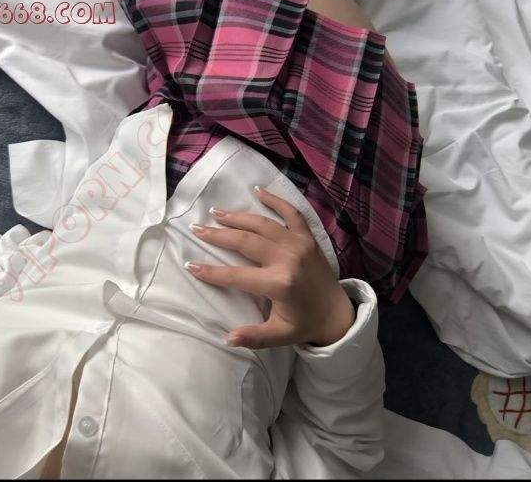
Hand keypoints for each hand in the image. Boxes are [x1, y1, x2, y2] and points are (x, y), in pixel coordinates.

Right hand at [184, 186, 355, 348]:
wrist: (338, 314)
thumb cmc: (305, 324)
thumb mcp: (279, 336)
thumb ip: (253, 337)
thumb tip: (228, 339)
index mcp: (279, 284)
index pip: (236, 275)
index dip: (212, 272)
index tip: (191, 265)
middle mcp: (288, 258)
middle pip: (246, 242)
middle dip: (218, 235)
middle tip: (197, 229)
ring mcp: (299, 244)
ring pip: (262, 224)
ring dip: (238, 216)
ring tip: (216, 212)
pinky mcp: (308, 237)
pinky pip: (291, 213)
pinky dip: (276, 200)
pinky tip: (258, 191)